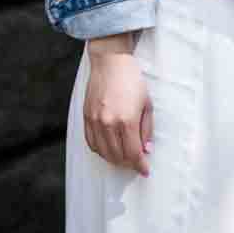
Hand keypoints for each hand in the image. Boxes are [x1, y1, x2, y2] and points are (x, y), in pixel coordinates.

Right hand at [82, 34, 153, 175]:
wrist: (110, 62)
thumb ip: (146, 129)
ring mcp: (95, 121)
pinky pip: (91, 143)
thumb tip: (146, 150)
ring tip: (123, 158)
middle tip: (136, 163)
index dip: (140, 165)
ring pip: (103, 152)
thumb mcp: (147, 104)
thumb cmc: (132, 80)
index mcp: (127, 120)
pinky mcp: (86, 117)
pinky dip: (100, 151)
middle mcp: (109, 123)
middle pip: (118, 156)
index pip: (133, 153)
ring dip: (114, 159)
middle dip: (128, 164)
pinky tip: (108, 149)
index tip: (145, 170)